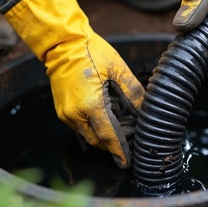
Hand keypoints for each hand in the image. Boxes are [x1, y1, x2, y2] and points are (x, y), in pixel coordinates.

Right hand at [1, 0, 143, 167]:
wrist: (62, 44)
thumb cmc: (91, 52)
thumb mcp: (118, 69)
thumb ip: (133, 92)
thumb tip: (146, 109)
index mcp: (91, 105)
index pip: (109, 136)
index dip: (119, 151)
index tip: (126, 163)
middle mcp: (75, 114)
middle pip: (97, 141)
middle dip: (112, 146)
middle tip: (128, 144)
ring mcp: (65, 114)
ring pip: (87, 135)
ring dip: (102, 137)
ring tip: (120, 131)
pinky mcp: (61, 110)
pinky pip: (79, 126)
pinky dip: (92, 128)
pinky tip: (105, 120)